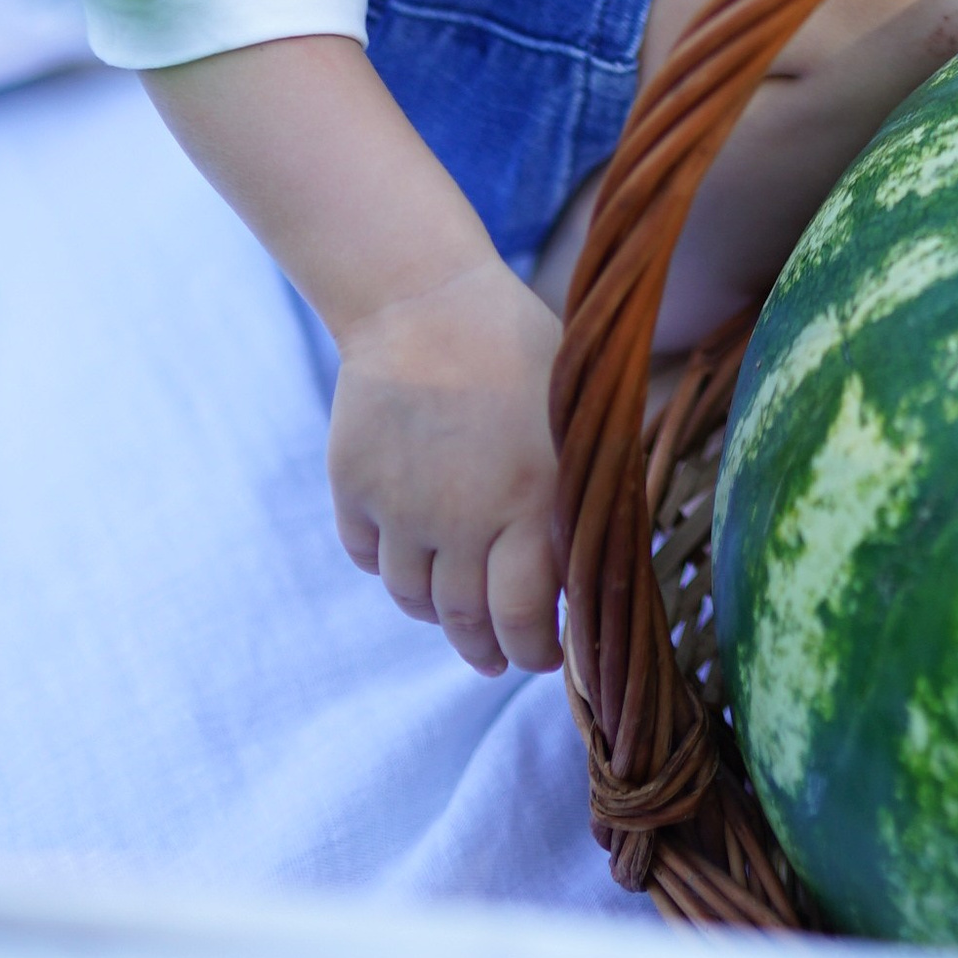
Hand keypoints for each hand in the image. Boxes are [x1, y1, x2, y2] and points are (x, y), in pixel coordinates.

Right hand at [328, 258, 562, 674]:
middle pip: (464, 622)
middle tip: (496, 655)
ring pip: (411, 597)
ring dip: (435, 612)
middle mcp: (462, 521)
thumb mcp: (572, 416)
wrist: (423, 300)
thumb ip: (583, 489)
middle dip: (484, 649)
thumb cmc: (519, 351)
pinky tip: (409, 550)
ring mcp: (401, 509)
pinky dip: (387, 563)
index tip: (541, 657)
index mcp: (531, 504)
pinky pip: (367, 556)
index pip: (524, 619)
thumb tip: (604, 559)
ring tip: (453, 605)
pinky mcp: (354, 489)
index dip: (533, 650)